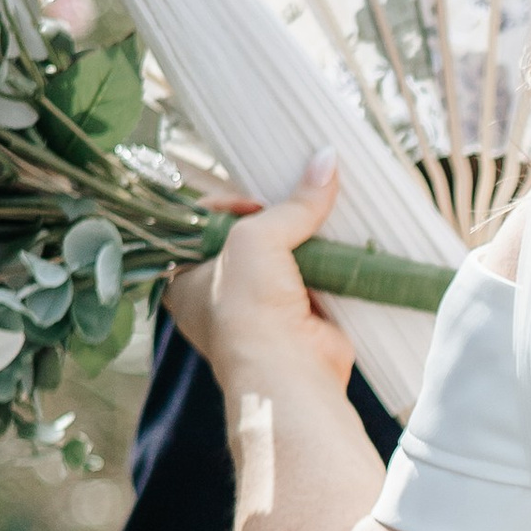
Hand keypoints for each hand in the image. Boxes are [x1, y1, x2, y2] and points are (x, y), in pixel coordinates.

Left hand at [165, 152, 352, 397]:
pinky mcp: (302, 317)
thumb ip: (293, 203)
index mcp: (186, 277)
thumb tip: (328, 158)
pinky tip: (345, 242)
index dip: (229, 204)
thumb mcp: (257, 239)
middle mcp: (221, 294)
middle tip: (296, 200)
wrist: (288, 372)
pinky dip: (332, 262)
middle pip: (250, 238)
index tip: (256, 199)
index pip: (204, 225)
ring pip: (286, 258)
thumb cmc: (247, 308)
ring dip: (306, 239)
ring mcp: (264, 308)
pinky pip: (317, 277)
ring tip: (325, 213)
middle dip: (275, 218)